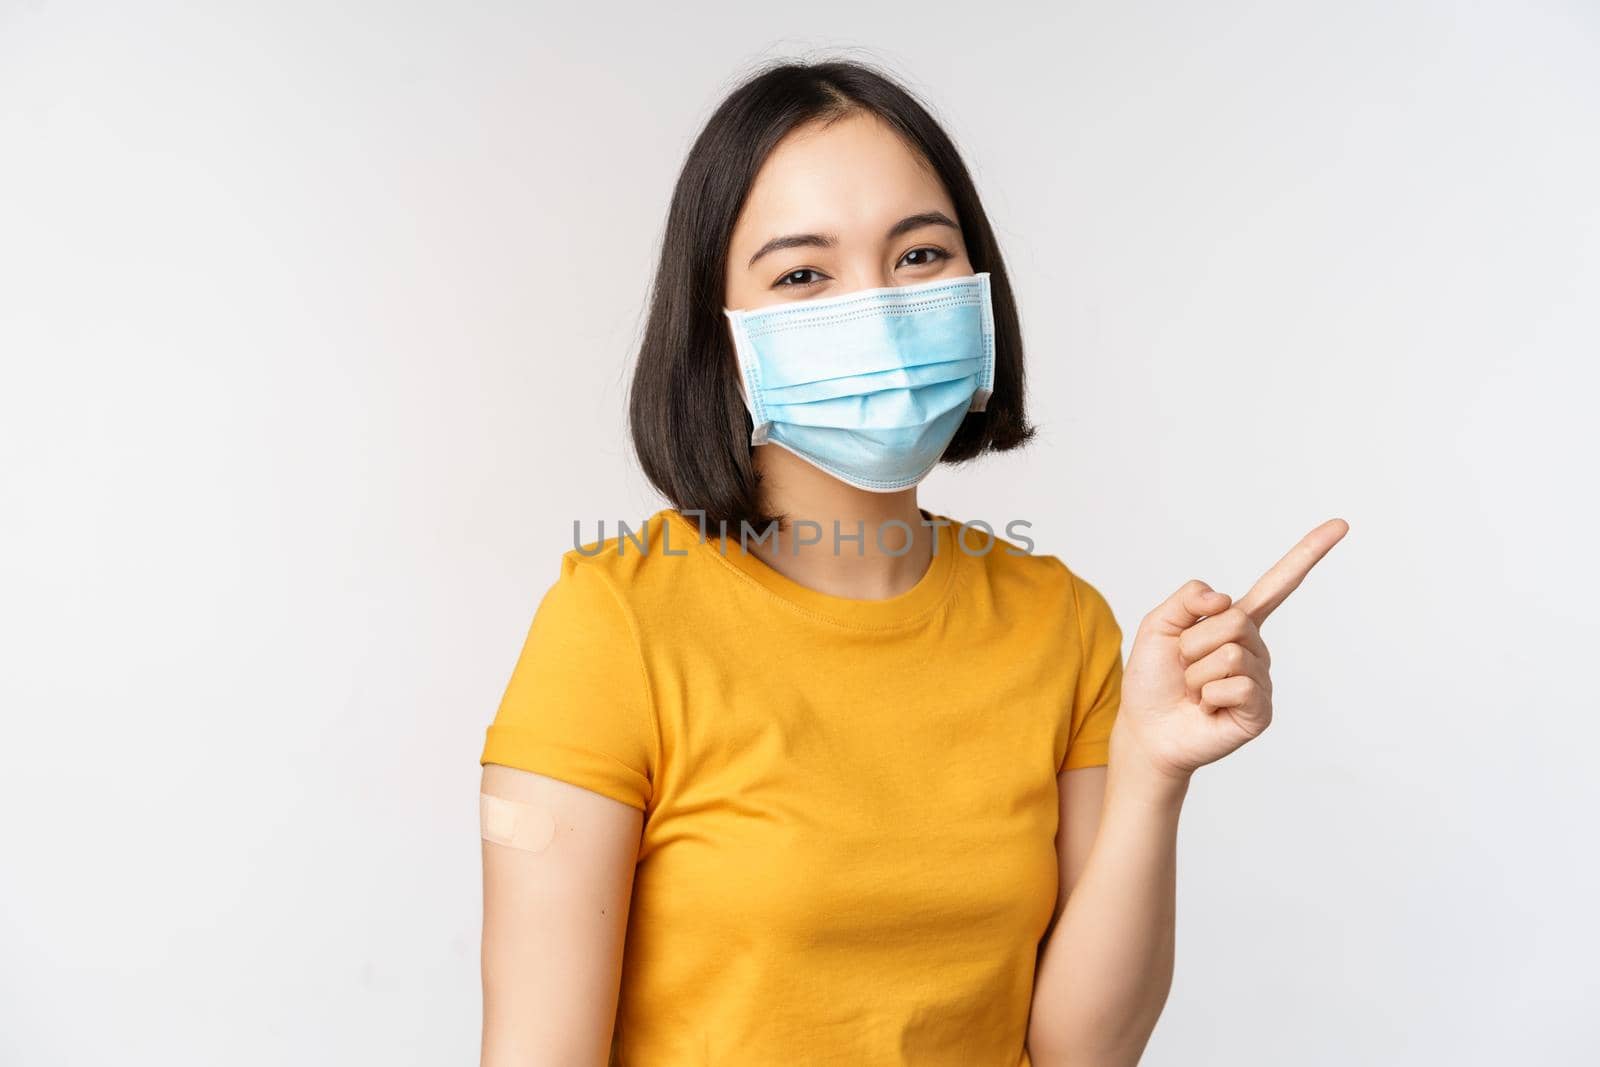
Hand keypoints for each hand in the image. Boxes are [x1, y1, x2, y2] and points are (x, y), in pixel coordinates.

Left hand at [1112, 519, 1348, 782]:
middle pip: (1233, 620)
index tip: (1341, 525)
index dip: (1307, 554)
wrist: (1146, 730)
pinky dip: (1208, 696)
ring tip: (1193, 690)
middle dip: (1194, 643)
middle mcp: (1255, 647)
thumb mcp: (1159, 625)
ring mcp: (1261, 679)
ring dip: (1197, 673)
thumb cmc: (1153, 679)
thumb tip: (1225, 599)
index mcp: (1236, 622)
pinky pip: (1234, 686)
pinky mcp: (1260, 710)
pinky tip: (1206, 708)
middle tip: (1184, 667)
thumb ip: (1188, 598)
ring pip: (1230, 654)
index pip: (1277, 585)